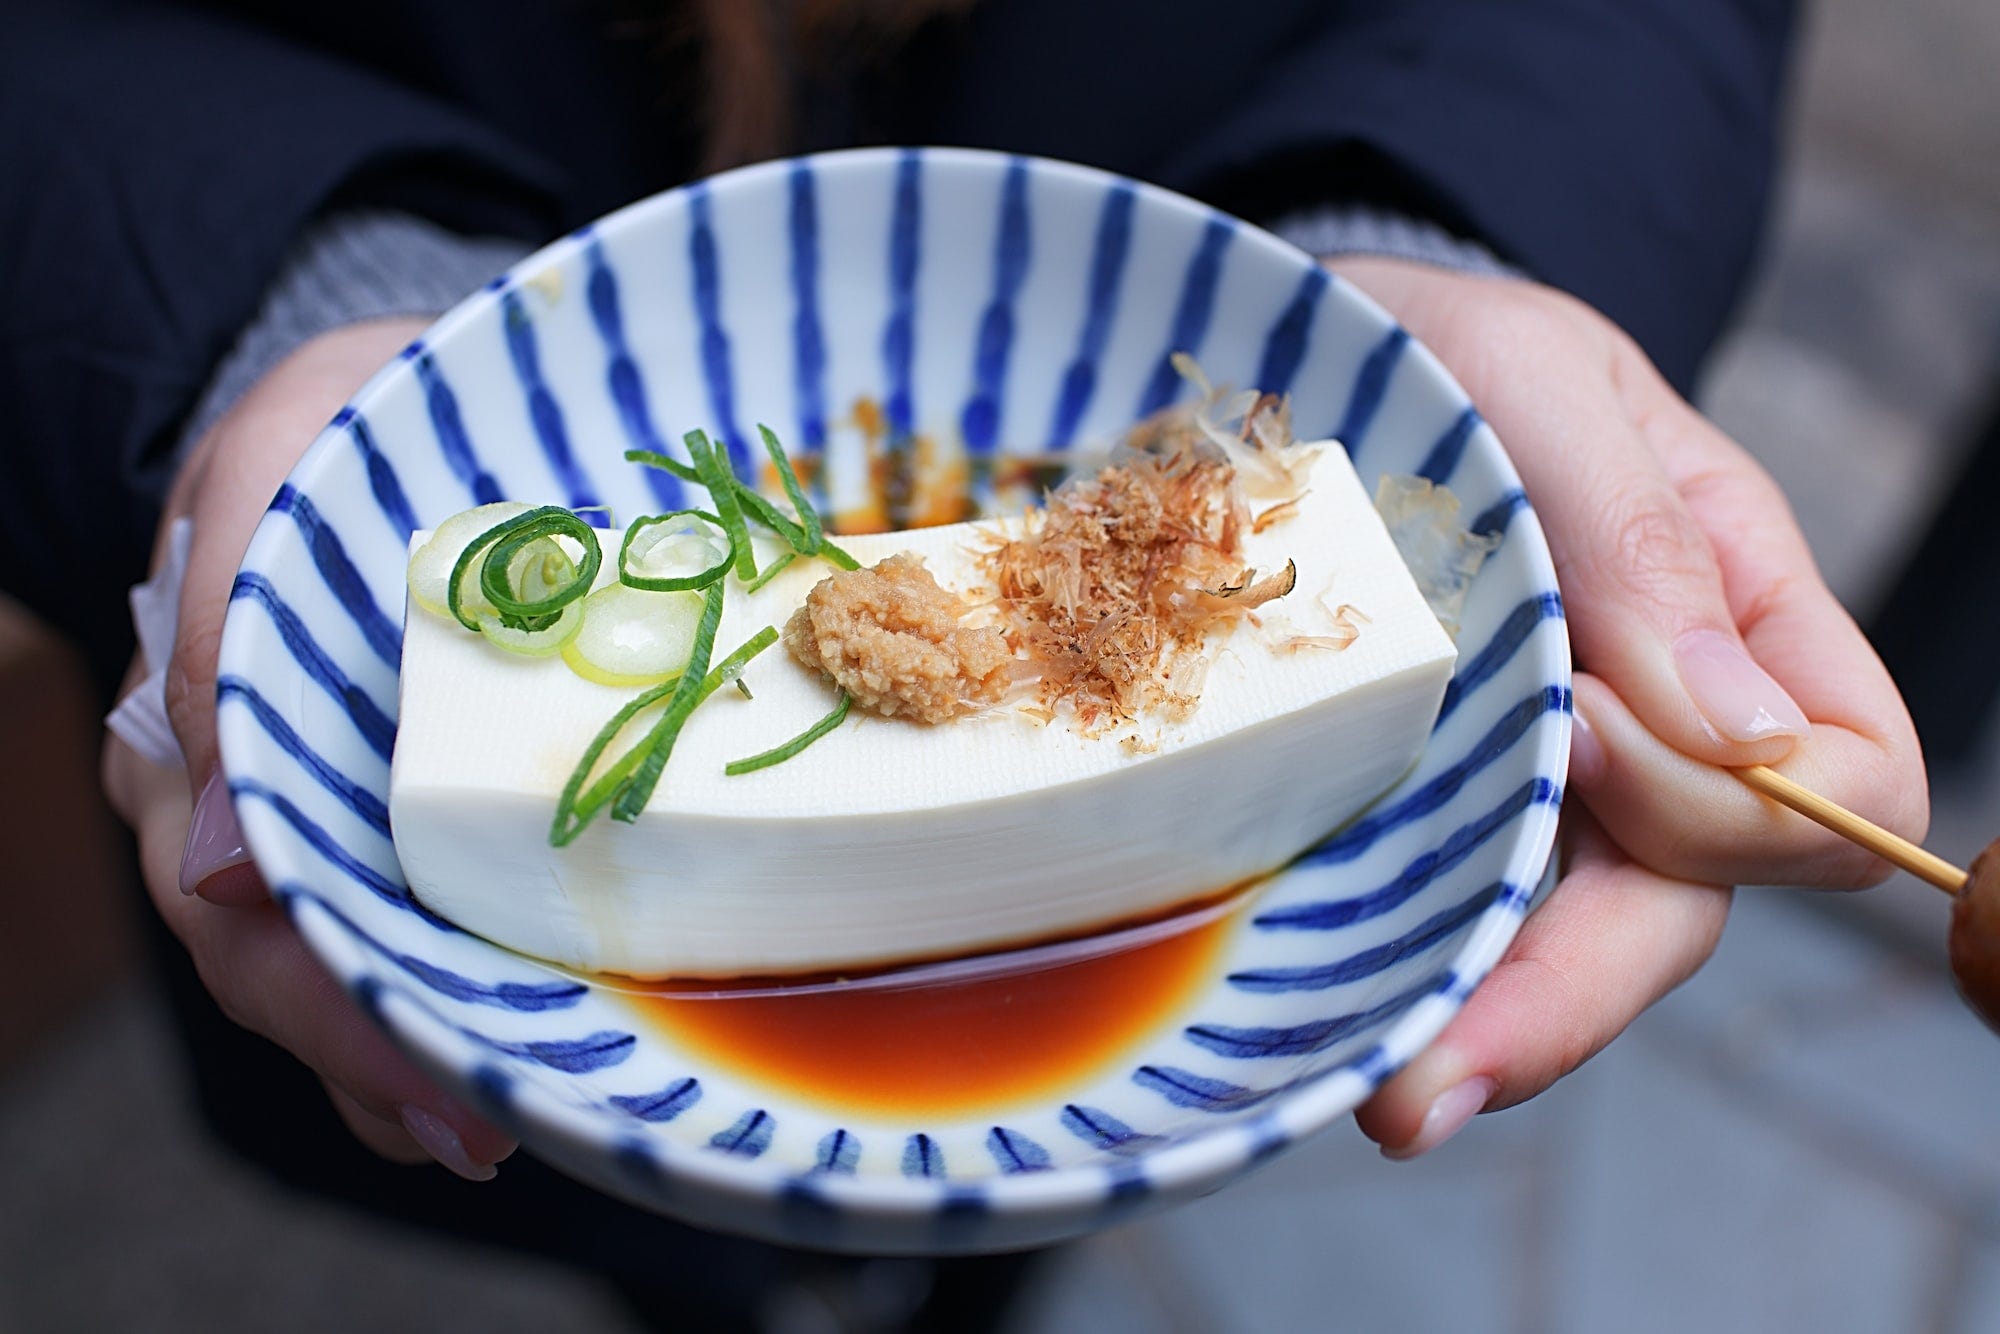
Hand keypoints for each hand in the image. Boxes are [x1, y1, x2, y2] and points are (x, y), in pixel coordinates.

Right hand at [103, 316, 515, 1180]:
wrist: (397, 400)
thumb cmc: (335, 422)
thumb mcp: (272, 465)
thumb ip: (226, 628)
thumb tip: (223, 867)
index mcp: (198, 724)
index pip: (237, 902)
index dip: (323, 1000)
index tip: (420, 1067)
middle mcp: (244, 787)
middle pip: (291, 960)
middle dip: (381, 1054)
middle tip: (479, 1133)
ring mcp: (320, 794)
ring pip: (347, 952)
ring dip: (418, 1045)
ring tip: (500, 1121)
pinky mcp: (401, 787)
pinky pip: (410, 905)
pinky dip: (452, 980)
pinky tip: (509, 1044)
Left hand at [1328, 257, 1926, 1155]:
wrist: (1320, 353)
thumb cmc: (1454, 350)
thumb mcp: (1543, 391)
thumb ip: (1645, 541)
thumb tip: (1740, 730)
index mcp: (1740, 618)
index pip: (1845, 784)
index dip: (1730, 800)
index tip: (1583, 728)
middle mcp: (1657, 725)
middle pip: (1686, 905)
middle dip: (1577, 996)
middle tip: (1443, 1072)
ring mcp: (1540, 774)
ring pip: (1564, 942)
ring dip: (1488, 1027)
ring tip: (1389, 1094)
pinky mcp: (1426, 795)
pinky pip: (1450, 910)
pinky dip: (1411, 974)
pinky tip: (1342, 1021)